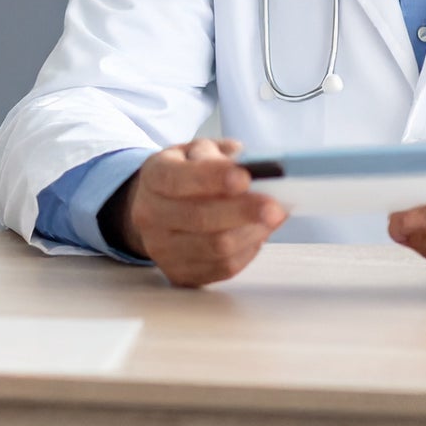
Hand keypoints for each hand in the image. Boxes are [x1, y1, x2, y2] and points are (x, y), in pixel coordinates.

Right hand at [114, 138, 286, 286]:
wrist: (160, 208)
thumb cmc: (188, 175)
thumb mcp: (198, 152)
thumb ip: (221, 156)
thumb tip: (257, 169)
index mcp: (153, 177)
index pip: (178, 179)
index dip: (213, 178)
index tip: (245, 177)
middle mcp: (149, 215)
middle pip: (199, 218)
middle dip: (243, 211)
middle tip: (275, 206)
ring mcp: (161, 249)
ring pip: (215, 247)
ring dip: (252, 232)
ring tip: (273, 218)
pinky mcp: (179, 273)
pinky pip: (223, 268)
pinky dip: (248, 251)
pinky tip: (257, 233)